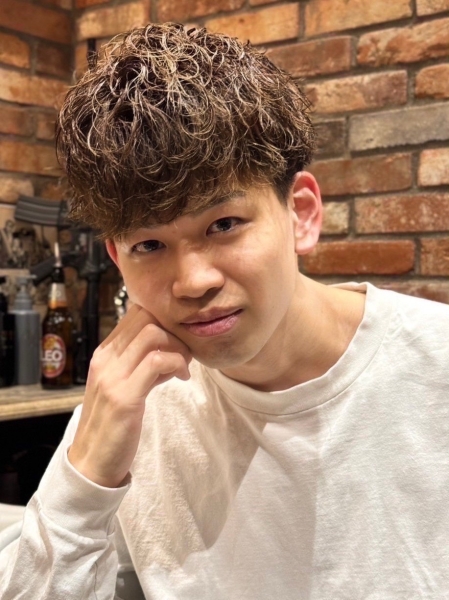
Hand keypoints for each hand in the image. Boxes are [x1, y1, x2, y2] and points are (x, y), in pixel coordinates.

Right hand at [68, 304, 190, 487]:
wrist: (92, 461)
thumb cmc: (113, 423)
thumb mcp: (125, 385)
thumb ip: (144, 365)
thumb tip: (172, 349)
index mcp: (104, 353)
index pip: (135, 313)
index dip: (163, 320)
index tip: (176, 341)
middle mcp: (105, 358)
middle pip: (146, 317)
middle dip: (173, 330)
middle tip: (185, 353)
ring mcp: (113, 375)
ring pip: (153, 334)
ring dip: (177, 346)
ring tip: (184, 366)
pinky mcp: (125, 396)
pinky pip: (158, 362)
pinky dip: (177, 364)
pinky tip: (183, 378)